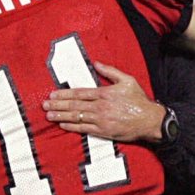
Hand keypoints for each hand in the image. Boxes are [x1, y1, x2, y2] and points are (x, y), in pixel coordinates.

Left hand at [43, 61, 164, 142]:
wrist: (150, 120)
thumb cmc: (139, 101)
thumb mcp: (127, 80)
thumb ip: (110, 71)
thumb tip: (96, 63)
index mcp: (104, 93)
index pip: (79, 93)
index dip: (64, 94)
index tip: (53, 94)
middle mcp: (100, 107)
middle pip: (75, 105)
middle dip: (58, 105)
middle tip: (45, 105)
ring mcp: (101, 120)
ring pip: (77, 117)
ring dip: (61, 116)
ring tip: (49, 115)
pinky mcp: (104, 131)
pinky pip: (85, 129)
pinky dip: (73, 127)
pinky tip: (63, 124)